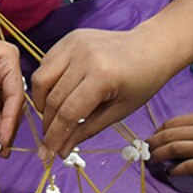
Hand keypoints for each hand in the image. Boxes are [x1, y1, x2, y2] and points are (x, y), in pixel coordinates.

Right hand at [31, 27, 175, 156]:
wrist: (152, 48)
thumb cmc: (141, 82)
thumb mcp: (118, 112)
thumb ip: (87, 130)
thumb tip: (61, 151)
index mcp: (101, 76)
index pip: (68, 113)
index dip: (55, 137)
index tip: (48, 155)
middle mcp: (83, 57)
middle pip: (52, 99)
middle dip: (48, 125)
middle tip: (50, 141)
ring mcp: (74, 44)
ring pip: (41, 79)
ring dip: (41, 103)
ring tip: (52, 117)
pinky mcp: (69, 38)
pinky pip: (46, 64)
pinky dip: (46, 84)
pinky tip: (56, 95)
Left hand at [148, 111, 192, 179]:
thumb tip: (170, 135)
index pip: (173, 122)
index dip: (158, 131)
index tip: (152, 138)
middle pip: (170, 136)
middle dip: (153, 144)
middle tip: (145, 151)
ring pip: (176, 150)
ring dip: (159, 156)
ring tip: (152, 161)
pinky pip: (188, 167)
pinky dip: (175, 170)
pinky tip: (170, 172)